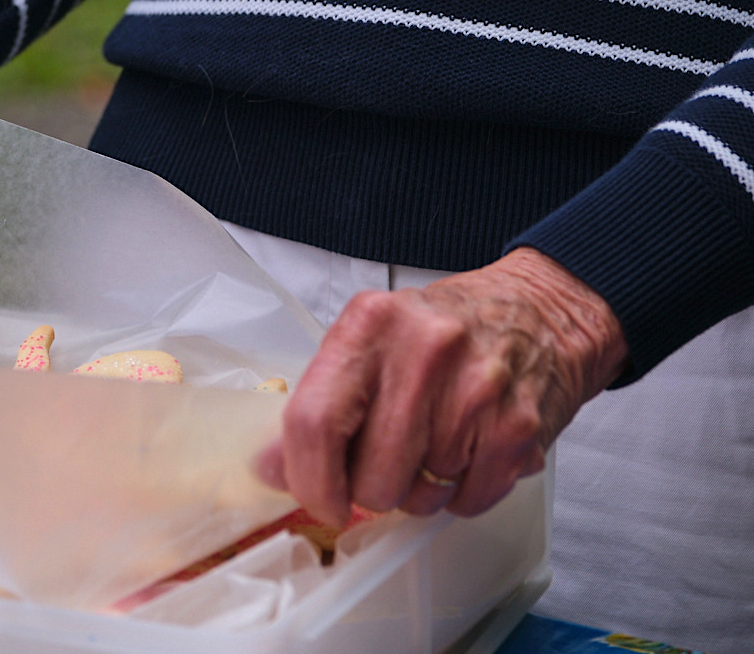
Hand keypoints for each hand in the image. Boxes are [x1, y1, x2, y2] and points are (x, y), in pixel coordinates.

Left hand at [257, 248, 627, 525]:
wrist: (542, 310)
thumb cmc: (447, 328)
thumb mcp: (371, 339)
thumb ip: (320, 400)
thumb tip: (272, 467)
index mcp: (370, 325)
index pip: (314, 422)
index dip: (309, 479)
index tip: (319, 497)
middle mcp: (422, 353)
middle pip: (370, 477)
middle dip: (372, 489)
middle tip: (388, 460)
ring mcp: (475, 393)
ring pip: (418, 496)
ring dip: (419, 490)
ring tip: (433, 446)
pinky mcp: (518, 430)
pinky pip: (467, 502)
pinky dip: (461, 493)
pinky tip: (468, 452)